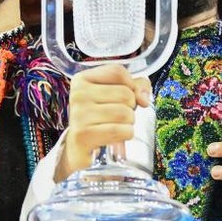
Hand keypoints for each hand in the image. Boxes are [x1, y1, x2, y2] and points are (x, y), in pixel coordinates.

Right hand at [57, 64, 150, 180]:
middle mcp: (78, 94)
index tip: (125, 97)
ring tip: (116, 126)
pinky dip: (126, 134)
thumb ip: (137, 86)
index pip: (118, 71)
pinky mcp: (83, 135)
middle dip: (130, 107)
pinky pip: (120, 130)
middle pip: (125, 94)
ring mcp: (79, 115)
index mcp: (82, 79)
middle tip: (117, 116)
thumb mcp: (116, 95)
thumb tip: (144, 98)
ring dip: (128, 123)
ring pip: (125, 113)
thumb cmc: (101, 118)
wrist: (80, 148)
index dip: (130, 85)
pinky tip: (117, 137)